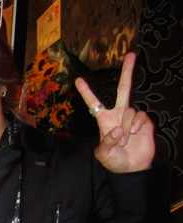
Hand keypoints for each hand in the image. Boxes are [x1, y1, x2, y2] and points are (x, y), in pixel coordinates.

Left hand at [74, 52, 154, 172]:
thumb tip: (117, 130)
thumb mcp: (103, 155)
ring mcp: (132, 117)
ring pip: (129, 111)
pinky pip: (140, 116)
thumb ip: (106, 143)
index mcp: (104, 120)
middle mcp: (118, 115)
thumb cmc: (114, 161)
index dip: (87, 92)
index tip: (78, 80)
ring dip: (126, 127)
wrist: (132, 168)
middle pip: (123, 89)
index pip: (94, 103)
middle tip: (131, 54)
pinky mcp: (144, 122)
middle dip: (127, 71)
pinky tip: (136, 134)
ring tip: (125, 141)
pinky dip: (136, 125)